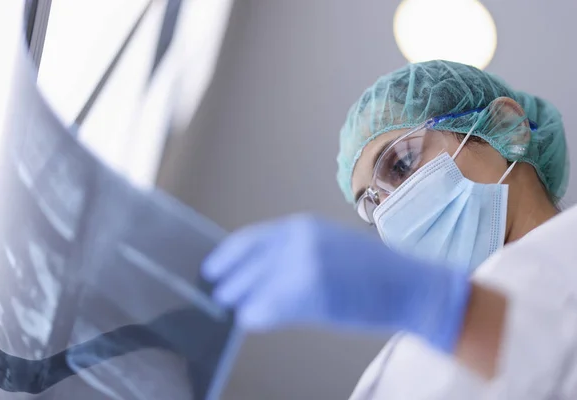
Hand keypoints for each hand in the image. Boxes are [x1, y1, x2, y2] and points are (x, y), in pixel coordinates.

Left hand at [202, 214, 470, 351]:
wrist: (408, 285)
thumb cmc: (370, 269)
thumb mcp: (328, 245)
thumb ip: (293, 251)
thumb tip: (258, 269)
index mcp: (303, 226)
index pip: (250, 239)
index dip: (227, 256)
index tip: (212, 267)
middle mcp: (300, 242)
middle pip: (248, 265)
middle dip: (230, 281)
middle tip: (219, 293)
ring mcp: (306, 268)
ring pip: (254, 288)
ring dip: (241, 300)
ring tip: (235, 307)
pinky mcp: (313, 296)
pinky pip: (269, 309)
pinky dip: (257, 315)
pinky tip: (253, 318)